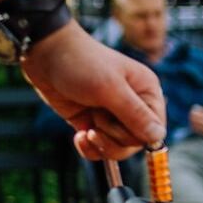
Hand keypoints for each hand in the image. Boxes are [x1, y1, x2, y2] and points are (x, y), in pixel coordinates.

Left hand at [20, 22, 164, 160]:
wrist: (45, 53)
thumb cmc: (81, 62)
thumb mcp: (109, 88)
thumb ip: (135, 114)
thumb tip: (158, 137)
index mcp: (147, 93)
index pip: (155, 130)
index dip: (138, 135)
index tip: (118, 123)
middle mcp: (133, 106)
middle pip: (136, 143)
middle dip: (114, 137)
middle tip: (97, 118)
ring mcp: (112, 116)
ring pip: (118, 149)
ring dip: (101, 143)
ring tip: (87, 126)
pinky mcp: (93, 122)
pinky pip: (99, 148)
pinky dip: (89, 148)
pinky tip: (79, 136)